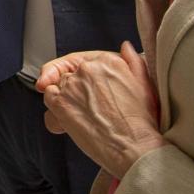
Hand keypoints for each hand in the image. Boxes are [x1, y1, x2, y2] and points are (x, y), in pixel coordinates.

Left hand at [37, 42, 165, 178]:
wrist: (133, 146)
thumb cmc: (141, 122)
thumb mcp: (145, 84)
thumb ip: (133, 61)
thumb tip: (125, 47)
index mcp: (107, 61)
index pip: (81, 60)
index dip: (78, 73)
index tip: (79, 84)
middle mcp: (87, 69)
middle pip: (69, 74)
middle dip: (74, 91)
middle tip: (86, 110)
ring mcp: (72, 85)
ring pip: (58, 86)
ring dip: (65, 101)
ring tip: (80, 119)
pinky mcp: (60, 103)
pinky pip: (48, 98)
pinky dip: (54, 110)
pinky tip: (66, 124)